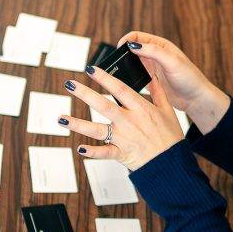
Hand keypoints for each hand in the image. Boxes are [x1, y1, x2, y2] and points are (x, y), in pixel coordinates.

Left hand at [61, 67, 183, 169]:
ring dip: (77, 124)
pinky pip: (104, 152)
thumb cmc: (170, 137)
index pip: (119, 88)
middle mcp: (129, 121)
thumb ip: (158, 92)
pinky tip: (80, 148)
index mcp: (141, 108)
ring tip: (61, 118)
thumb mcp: (167, 110)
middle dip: (84, 93)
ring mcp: (123, 138)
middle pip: (102, 105)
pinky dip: (92, 152)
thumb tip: (152, 75)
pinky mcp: (121, 153)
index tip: (90, 69)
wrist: (171, 162)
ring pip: (96, 129)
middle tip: (70, 84)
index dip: (104, 77)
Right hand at [118, 31, 230, 133]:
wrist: (196, 99)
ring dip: (126, 65)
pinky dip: (130, 77)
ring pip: (133, 62)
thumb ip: (153, 51)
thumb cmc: (189, 78)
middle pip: (133, 49)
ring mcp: (153, 68)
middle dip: (123, 52)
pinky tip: (126, 82)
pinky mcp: (151, 80)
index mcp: (160, 45)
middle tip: (115, 61)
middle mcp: (155, 55)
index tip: (119, 48)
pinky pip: (136, 75)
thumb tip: (133, 44)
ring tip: (118, 71)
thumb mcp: (171, 61)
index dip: (127, 40)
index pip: (138, 36)